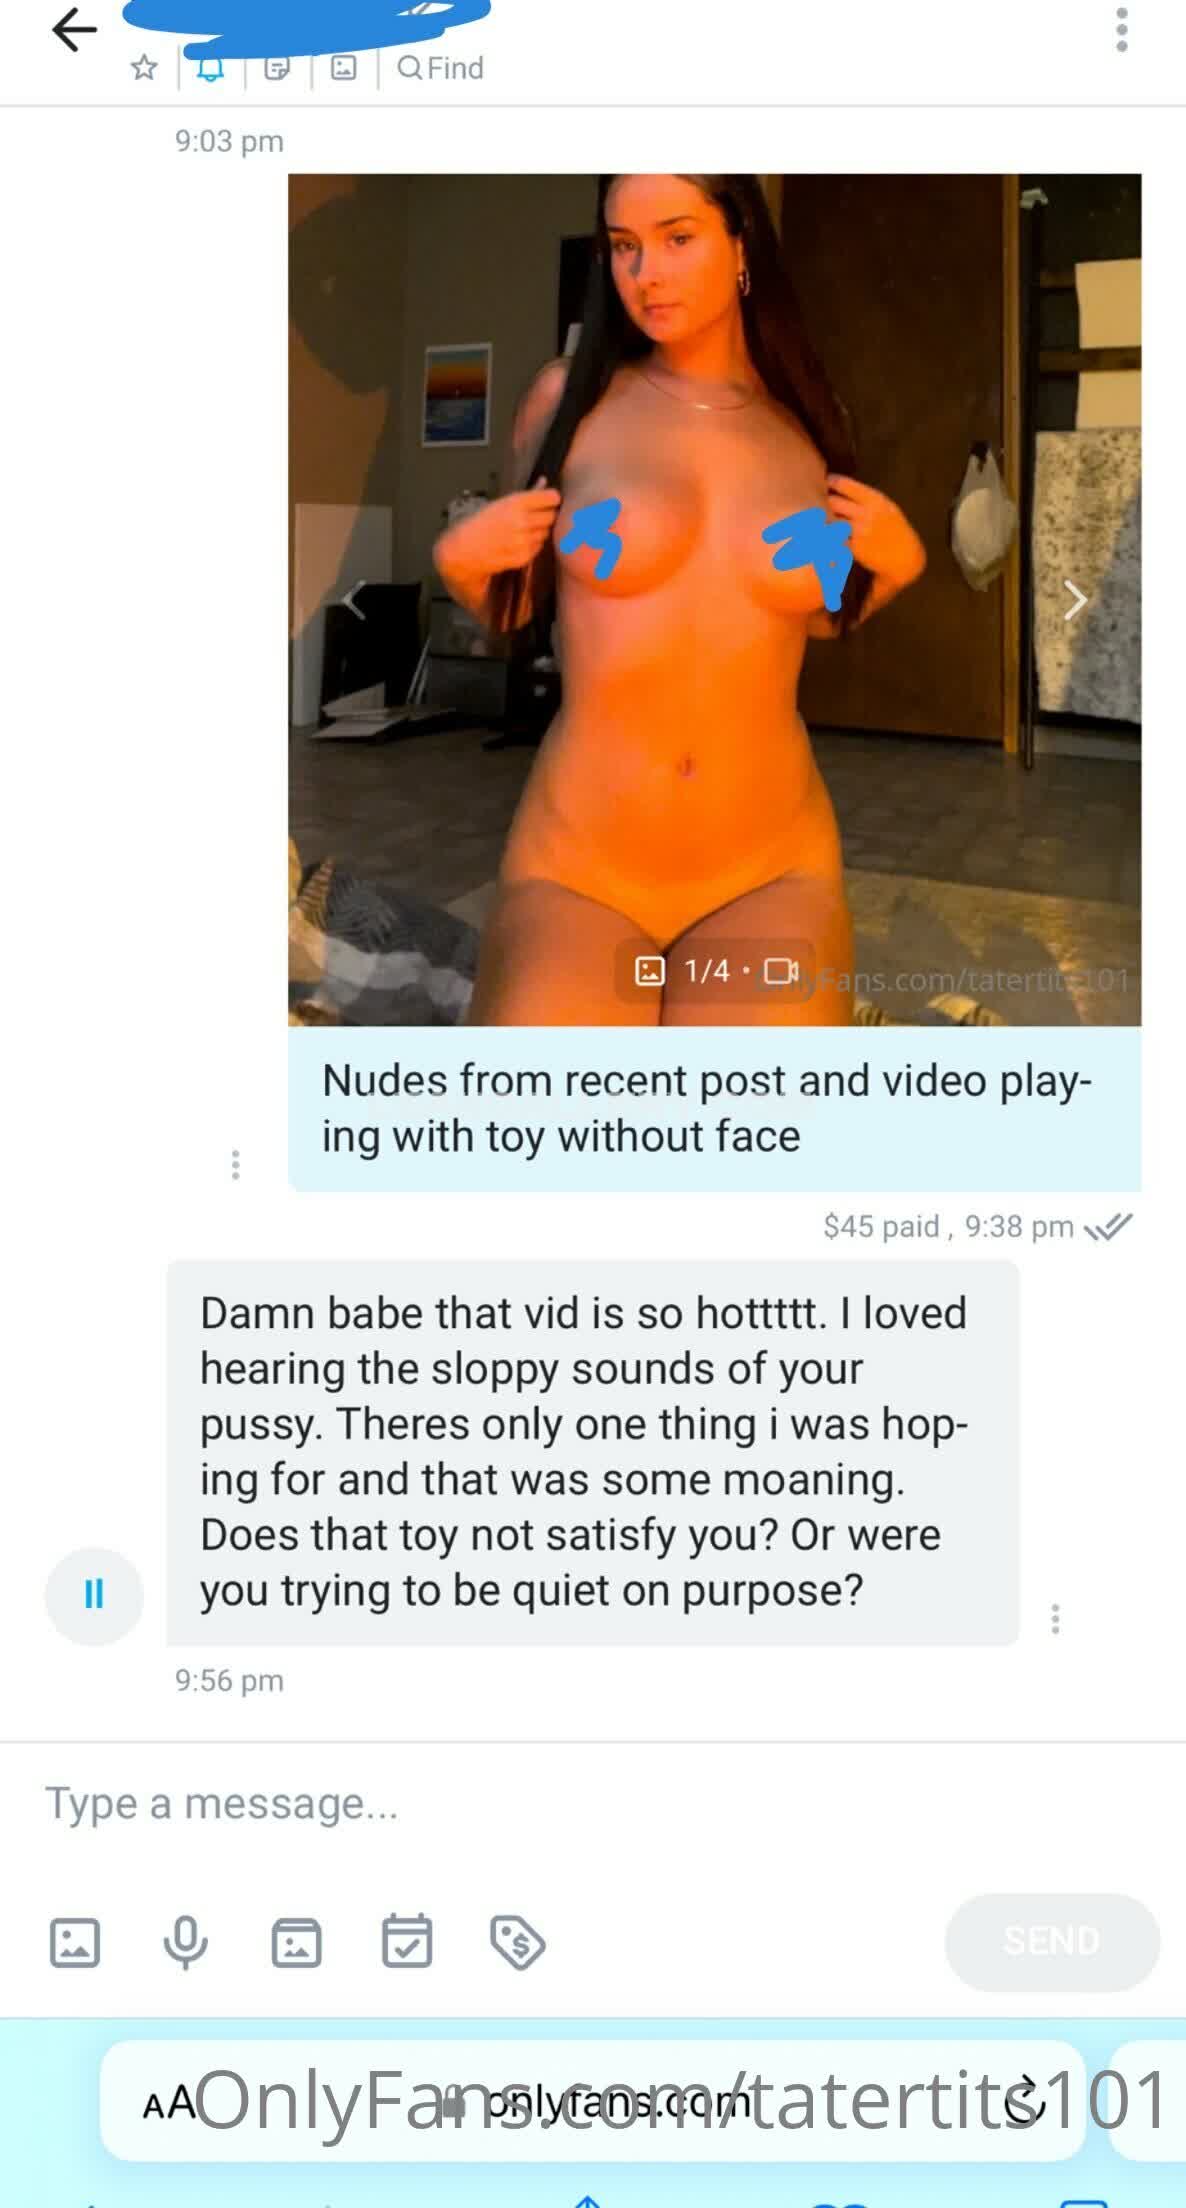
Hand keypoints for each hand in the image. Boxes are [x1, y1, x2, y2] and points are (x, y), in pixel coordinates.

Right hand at [437, 480, 562, 581]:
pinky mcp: (524, 557)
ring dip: (539, 530)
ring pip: (546, 532)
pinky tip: (518, 542)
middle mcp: (522, 522)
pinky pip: (538, 547)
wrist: (465, 550)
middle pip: (552, 516)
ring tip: (522, 530)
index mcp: (516, 503)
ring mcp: (524, 541)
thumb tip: (544, 482)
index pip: (551, 498)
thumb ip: (526, 494)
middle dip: (547, 514)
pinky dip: (533, 544)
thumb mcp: (500, 503)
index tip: (551, 499)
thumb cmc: (480, 524)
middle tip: (535, 516)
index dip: (552, 498)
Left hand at [825, 476, 925, 586]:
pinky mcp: (853, 549)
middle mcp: (866, 514)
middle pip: (833, 502)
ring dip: (824, 519)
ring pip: (831, 520)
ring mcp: (859, 532)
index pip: (845, 485)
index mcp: (875, 500)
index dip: (832, 482)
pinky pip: (834, 538)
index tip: (826, 483)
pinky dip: (828, 535)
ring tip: (820, 519)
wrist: (905, 557)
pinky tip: (827, 535)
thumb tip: (843, 488)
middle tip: (818, 502)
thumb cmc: (896, 531)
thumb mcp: (888, 507)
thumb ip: (867, 498)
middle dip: (824, 502)